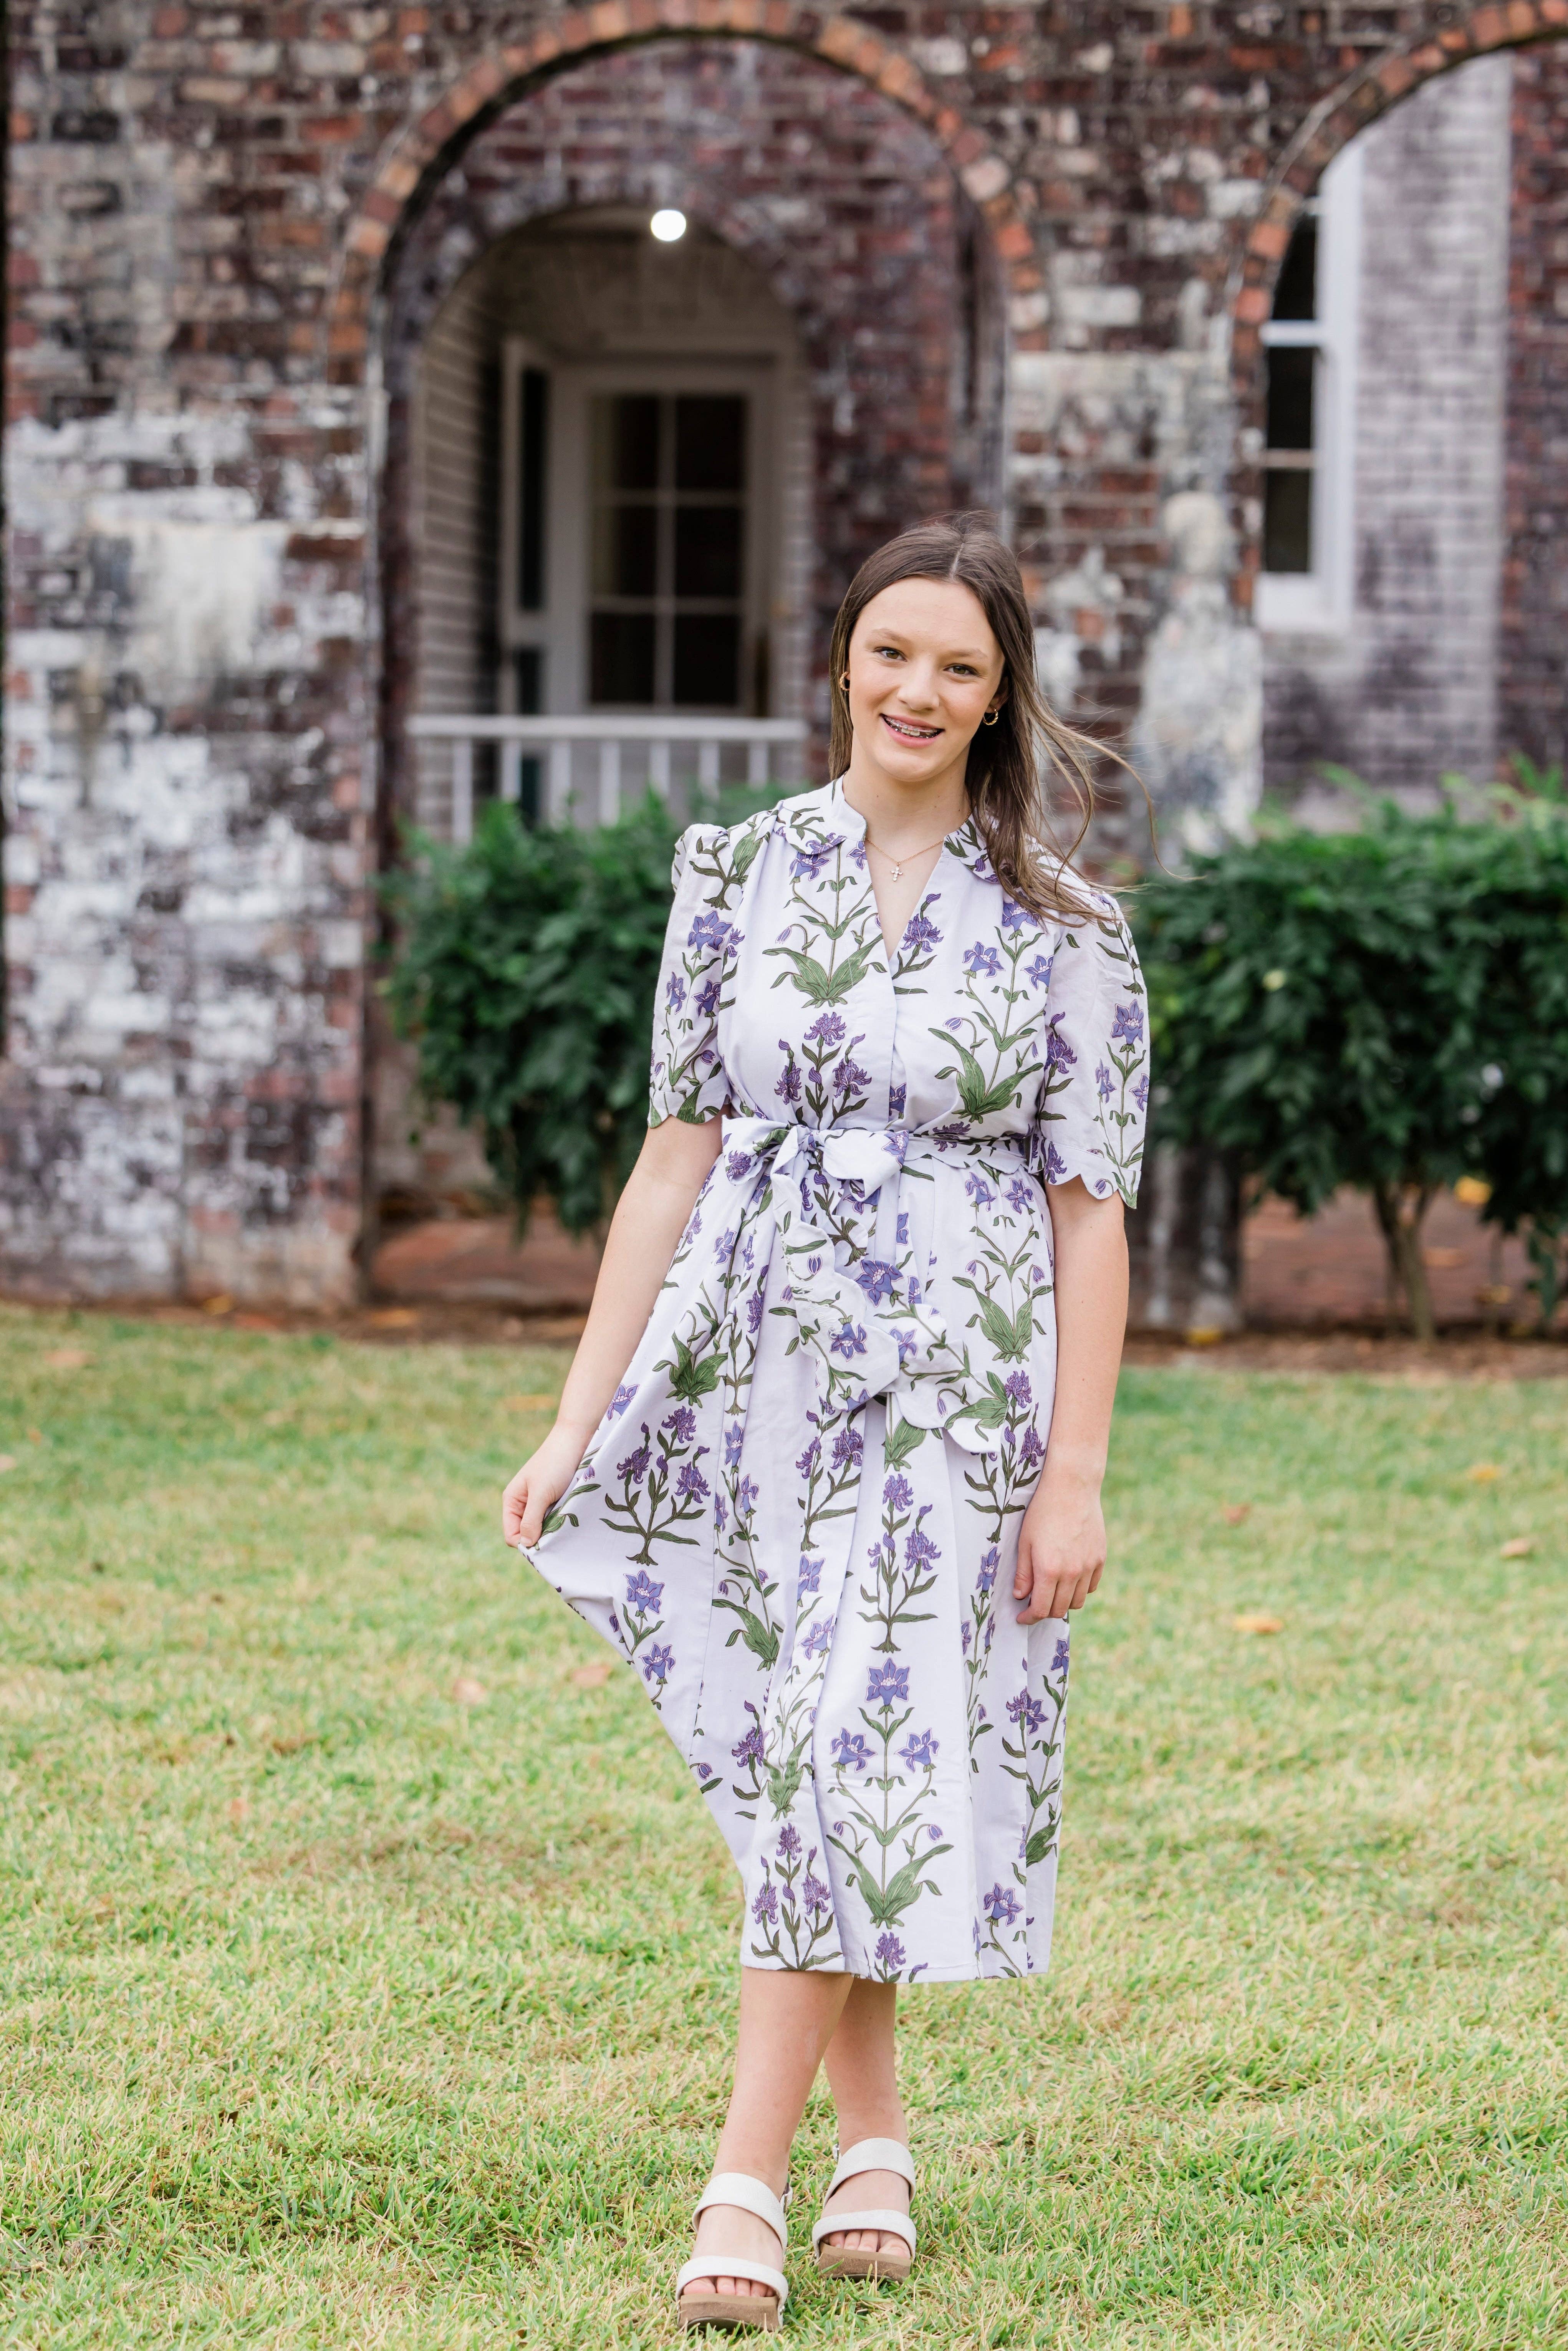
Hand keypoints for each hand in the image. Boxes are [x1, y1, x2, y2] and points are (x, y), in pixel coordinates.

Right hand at [502, 1424, 591, 1549]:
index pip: (512, 1535)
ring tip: (566, 1521)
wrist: (575, 1440)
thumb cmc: (555, 1464)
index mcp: (512, 1501)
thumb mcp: (541, 1493)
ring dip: (553, 1529)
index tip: (546, 1541)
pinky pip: (554, 1520)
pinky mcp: (554, 1501)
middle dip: (541, 1537)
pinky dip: (561, 1521)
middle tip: (558, 1531)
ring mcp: (539, 1503)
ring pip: (542, 1529)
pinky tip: (570, 1516)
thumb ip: (531, 1519)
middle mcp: (523, 1504)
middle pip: (527, 1534)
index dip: (526, 1542)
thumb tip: (525, 1545)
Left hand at [1013, 1473, 1105, 1623]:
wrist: (1072, 1488)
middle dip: (1044, 1612)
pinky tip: (1068, 1579)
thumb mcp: (1025, 1542)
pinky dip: (1079, 1589)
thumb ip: (1023, 1573)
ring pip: (1077, 1601)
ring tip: (1051, 1591)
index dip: (1029, 1618)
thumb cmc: (1042, 1512)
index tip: (1021, 1617)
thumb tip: (1021, 1596)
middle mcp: (1072, 1573)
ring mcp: (1089, 1567)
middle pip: (1059, 1609)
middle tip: (1033, 1603)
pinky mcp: (1100, 1559)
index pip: (1041, 1609)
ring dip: (1063, 1602)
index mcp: (1049, 1570)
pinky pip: (1091, 1586)